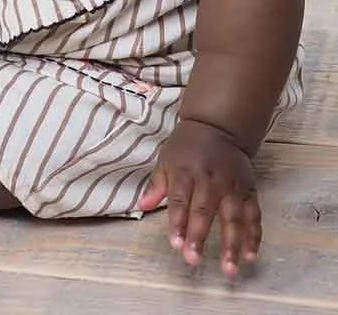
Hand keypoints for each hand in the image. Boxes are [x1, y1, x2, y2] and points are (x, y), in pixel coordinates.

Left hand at [139, 118, 260, 277]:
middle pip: (204, 212)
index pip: (179, 202)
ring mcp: (232, 187)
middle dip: (198, 237)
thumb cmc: (187, 146)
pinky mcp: (249, 191)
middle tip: (194, 259)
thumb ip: (157, 185)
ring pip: (233, 219)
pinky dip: (253, 237)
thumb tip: (143, 205)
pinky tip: (250, 256)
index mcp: (185, 172)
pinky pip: (253, 217)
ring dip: (232, 245)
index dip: (177, 223)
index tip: (175, 244)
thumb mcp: (166, 159)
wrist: (218, 128)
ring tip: (229, 268)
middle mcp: (210, 181)